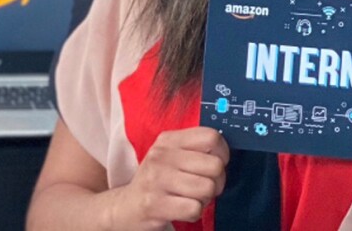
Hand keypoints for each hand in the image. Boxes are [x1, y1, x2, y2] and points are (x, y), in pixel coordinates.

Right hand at [109, 126, 229, 230]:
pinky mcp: (154, 203)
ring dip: (205, 199)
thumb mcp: (170, 156)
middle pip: (215, 165)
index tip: (214, 164)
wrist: (126, 206)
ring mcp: (156, 179)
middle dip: (216, 181)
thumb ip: (195, 149)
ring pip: (207, 188)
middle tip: (202, 187)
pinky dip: (194, 213)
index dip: (222, 154)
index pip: (211, 137)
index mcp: (168, 140)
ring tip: (190, 198)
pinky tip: (182, 209)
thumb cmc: (157, 181)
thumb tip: (224, 153)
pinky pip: (194, 208)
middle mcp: (161, 155)